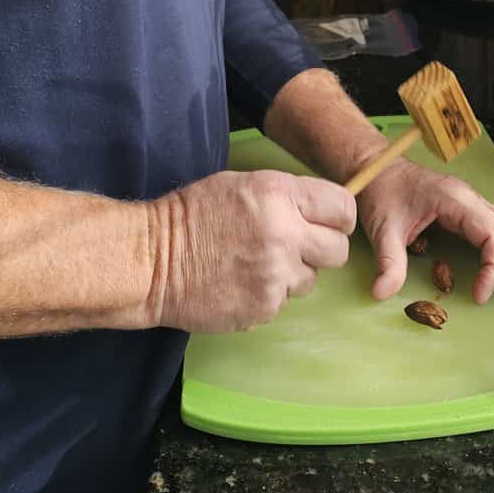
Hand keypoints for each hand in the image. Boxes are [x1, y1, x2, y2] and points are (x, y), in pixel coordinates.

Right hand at [146, 169, 356, 333]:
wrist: (151, 261)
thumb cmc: (191, 216)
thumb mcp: (241, 185)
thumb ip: (284, 197)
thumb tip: (319, 210)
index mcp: (279, 194)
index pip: (342, 208)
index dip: (338, 218)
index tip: (328, 224)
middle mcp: (285, 233)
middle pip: (339, 250)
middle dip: (322, 249)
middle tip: (296, 247)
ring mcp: (276, 274)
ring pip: (312, 279)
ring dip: (293, 274)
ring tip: (257, 263)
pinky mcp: (264, 307)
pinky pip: (284, 301)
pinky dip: (269, 294)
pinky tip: (242, 281)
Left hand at [355, 160, 493, 310]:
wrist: (378, 165)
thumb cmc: (382, 190)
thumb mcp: (381, 226)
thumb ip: (387, 261)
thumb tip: (382, 295)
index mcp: (457, 200)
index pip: (493, 235)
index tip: (480, 296)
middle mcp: (473, 201)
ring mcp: (475, 206)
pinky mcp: (471, 214)